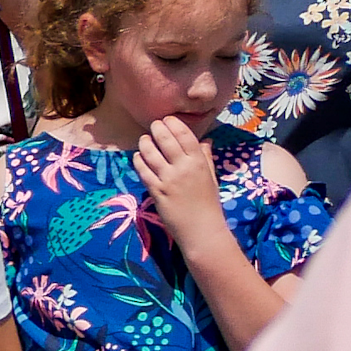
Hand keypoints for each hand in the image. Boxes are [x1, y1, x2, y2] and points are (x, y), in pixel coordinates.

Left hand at [135, 116, 225, 245]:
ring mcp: (169, 179)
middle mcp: (184, 168)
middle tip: (154, 125)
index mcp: (199, 163)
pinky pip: (144, 171)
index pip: (185, 136)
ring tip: (144, 138)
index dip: (174, 124)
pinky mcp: (157, 191)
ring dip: (145, 142)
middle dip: (158, 129)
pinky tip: (138, 156)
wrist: (201, 230)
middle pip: (166, 140)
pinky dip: (139, 160)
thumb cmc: (208, 204)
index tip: (168, 120)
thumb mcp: (211, 178)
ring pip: (151, 153)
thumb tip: (205, 140)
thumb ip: (206, 157)